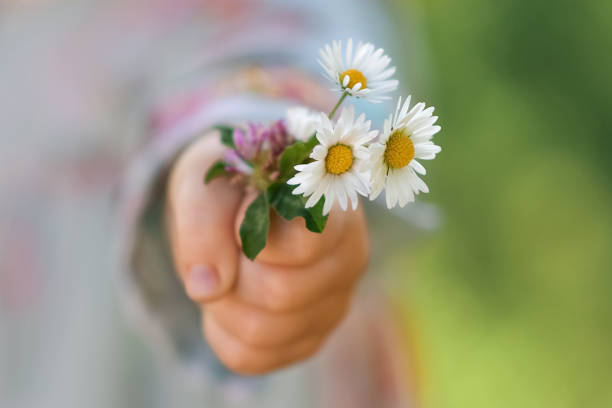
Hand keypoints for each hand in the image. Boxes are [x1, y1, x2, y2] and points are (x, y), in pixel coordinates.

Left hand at [165, 132, 369, 374]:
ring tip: (226, 270)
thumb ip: (204, 220)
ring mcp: (333, 305)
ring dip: (222, 305)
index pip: (304, 246)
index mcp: (333, 210)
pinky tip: (229, 298)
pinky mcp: (309, 339)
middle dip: (232, 274)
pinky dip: (222, 331)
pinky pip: (251, 357)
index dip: (255, 240)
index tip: (238, 219)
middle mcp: (347, 260)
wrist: (237, 204)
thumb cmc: (230, 184)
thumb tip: (208, 287)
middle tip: (225, 247)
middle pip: (279, 294)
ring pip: (264, 334)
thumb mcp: (205, 181)